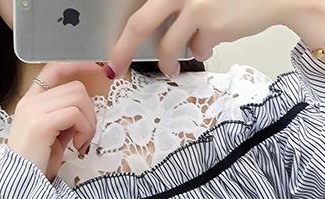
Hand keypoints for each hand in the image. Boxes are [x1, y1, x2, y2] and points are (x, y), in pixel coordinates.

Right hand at [7, 61, 100, 180]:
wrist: (23, 184)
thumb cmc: (39, 163)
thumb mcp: (55, 135)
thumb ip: (67, 117)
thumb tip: (86, 110)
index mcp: (32, 101)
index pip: (55, 69)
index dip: (78, 65)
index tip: (98, 67)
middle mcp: (30, 101)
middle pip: (75, 87)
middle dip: (90, 112)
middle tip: (86, 136)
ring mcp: (34, 110)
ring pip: (78, 98)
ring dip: (88, 123)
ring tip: (81, 143)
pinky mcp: (41, 123)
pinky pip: (75, 114)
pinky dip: (84, 130)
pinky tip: (78, 147)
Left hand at [107, 0, 310, 77]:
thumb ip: (177, 8)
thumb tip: (153, 32)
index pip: (139, 6)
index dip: (122, 29)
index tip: (111, 46)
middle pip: (140, 22)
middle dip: (123, 49)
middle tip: (115, 67)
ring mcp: (196, 4)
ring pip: (168, 46)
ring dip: (168, 62)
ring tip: (171, 67)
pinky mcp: (212, 24)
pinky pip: (196, 50)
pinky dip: (201, 52)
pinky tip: (213, 43)